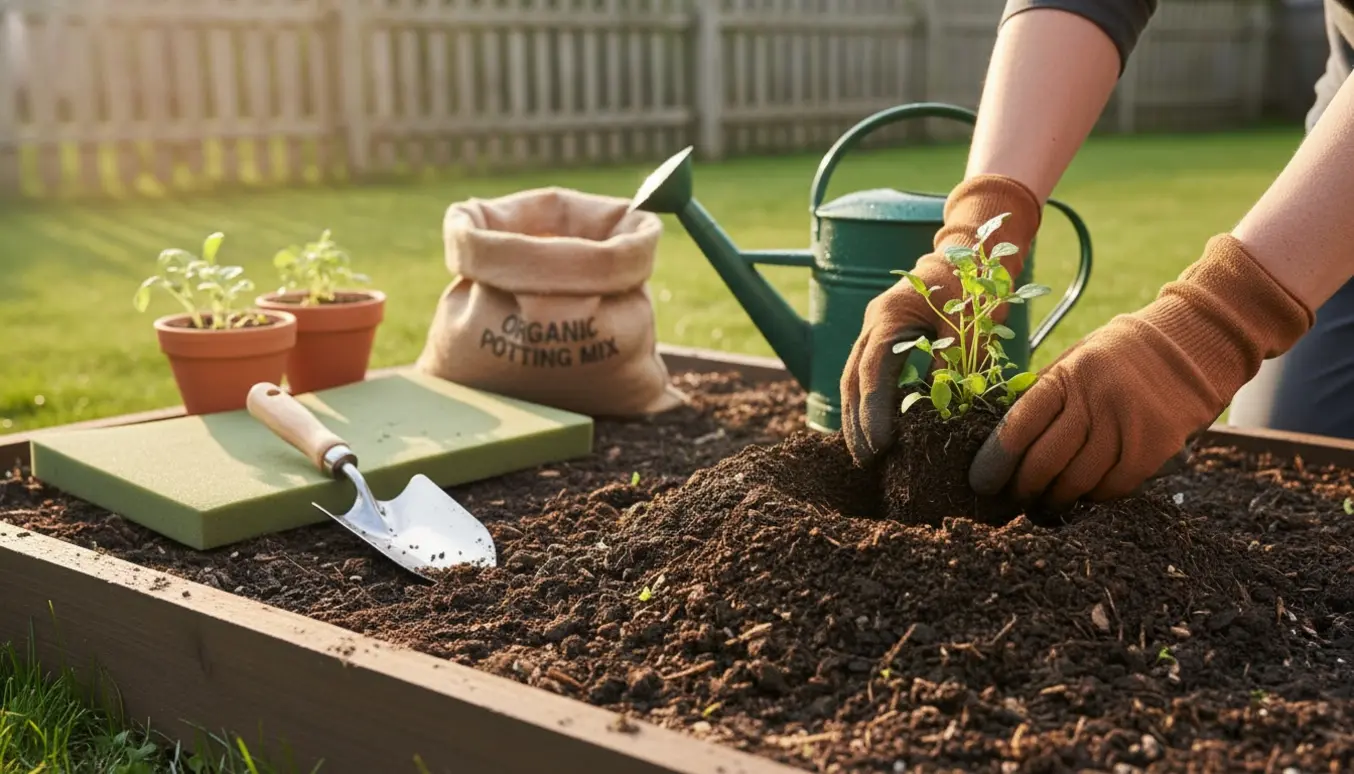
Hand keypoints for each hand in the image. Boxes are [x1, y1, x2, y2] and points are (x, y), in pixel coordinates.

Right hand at [841, 174, 1042, 466]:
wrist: (965, 254)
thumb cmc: (968, 282)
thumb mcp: (966, 320)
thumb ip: (952, 358)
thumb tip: (940, 402)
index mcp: (887, 316)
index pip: (871, 370)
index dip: (872, 410)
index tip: (880, 443)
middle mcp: (872, 324)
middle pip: (851, 379)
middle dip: (855, 422)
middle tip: (865, 460)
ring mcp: (873, 332)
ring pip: (853, 380)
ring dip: (856, 417)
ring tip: (864, 455)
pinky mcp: (882, 341)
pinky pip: (866, 377)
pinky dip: (867, 404)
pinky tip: (872, 431)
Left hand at [969, 234, 1313, 506]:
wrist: (1192, 343)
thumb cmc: (1119, 356)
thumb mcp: (1074, 361)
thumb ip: (1043, 397)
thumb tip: (1003, 442)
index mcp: (1066, 376)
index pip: (1018, 426)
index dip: (995, 461)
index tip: (982, 482)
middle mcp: (1095, 400)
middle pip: (1044, 461)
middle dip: (1023, 487)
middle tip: (1014, 498)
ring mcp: (1127, 424)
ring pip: (1077, 481)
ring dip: (1055, 498)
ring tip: (1045, 501)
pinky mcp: (1155, 446)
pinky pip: (1113, 487)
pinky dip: (1094, 496)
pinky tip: (1085, 494)